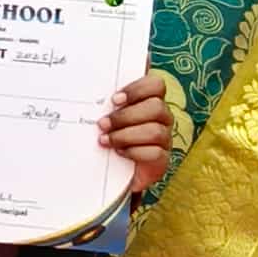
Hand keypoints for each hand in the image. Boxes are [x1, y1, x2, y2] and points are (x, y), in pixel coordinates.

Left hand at [101, 74, 177, 193]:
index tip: (114, 100)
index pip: (156, 85)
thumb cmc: (109, 137)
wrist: (112, 172)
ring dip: (126, 135)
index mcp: (150, 100)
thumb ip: (106, 106)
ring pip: (155, 131)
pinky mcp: (163, 160)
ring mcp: (165, 139)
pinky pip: (156, 153)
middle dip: (125, 116)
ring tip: (106, 140)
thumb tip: (92, 97)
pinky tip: (120, 152)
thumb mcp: (106, 118)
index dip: (137, 90)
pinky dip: (134, 152)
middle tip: (103, 124)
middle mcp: (162, 118)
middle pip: (156, 107)